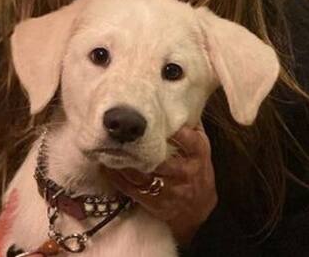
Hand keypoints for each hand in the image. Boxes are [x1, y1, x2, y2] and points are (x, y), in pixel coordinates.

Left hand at [101, 123, 216, 245]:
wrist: (197, 207)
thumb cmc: (196, 169)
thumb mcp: (200, 147)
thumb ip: (190, 127)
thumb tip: (177, 100)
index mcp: (198, 155)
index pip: (190, 142)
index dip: (177, 132)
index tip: (159, 121)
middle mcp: (185, 172)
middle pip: (162, 160)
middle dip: (141, 149)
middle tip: (122, 134)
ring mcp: (170, 189)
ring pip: (144, 175)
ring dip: (125, 163)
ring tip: (109, 149)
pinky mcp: (155, 202)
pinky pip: (132, 189)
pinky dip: (118, 178)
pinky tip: (108, 167)